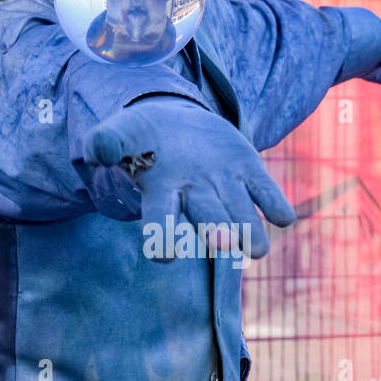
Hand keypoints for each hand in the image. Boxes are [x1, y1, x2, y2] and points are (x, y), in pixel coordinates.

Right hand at [85, 97, 295, 257]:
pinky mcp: (248, 172)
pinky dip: (275, 204)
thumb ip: (108, 142)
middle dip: (216, 231)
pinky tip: (285, 218)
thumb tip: (96, 149)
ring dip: (250, 228)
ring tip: (259, 249)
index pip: (158, 219)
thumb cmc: (140, 137)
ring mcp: (224, 186)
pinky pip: (265, 191)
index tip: (162, 256)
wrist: (174, 124)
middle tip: (224, 245)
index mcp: (162, 192)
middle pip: (206, 217)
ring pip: (239, 212)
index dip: (160, 236)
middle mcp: (195, 196)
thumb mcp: (120, 132)